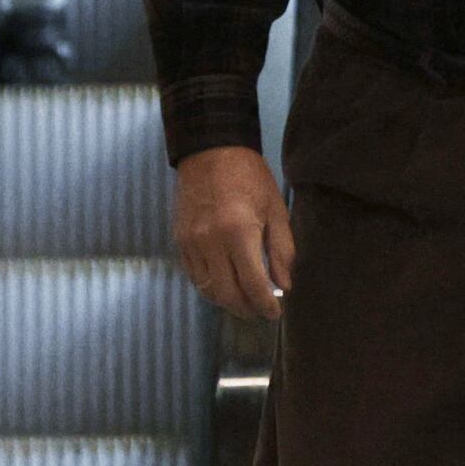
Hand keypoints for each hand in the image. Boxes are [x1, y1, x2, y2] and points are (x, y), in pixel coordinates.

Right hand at [174, 146, 295, 318]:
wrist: (211, 152)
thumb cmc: (250, 178)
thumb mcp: (276, 209)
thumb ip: (282, 250)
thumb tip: (284, 285)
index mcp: (240, 232)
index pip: (253, 284)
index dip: (266, 305)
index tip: (275, 313)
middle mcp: (211, 242)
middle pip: (227, 294)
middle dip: (246, 309)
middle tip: (261, 311)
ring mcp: (191, 243)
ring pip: (208, 289)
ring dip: (227, 302)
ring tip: (245, 302)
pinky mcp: (180, 241)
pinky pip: (194, 276)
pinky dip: (210, 287)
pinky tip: (225, 285)